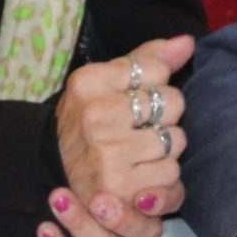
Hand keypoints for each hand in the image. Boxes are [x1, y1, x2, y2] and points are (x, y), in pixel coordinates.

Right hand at [39, 35, 195, 236]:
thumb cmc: (87, 120)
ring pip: (177, 145)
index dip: (155, 86)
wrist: (47, 172)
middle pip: (174, 105)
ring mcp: (107, 158)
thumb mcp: (106, 80)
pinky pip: (171, 182)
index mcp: (90, 82)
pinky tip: (142, 180)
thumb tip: (188, 42)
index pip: (157, 71)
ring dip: (165, 153)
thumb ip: (148, 58)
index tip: (135, 99)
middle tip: (139, 130)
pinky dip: (164, 184)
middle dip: (164, 118)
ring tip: (138, 156)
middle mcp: (96, 117)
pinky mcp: (118, 195)